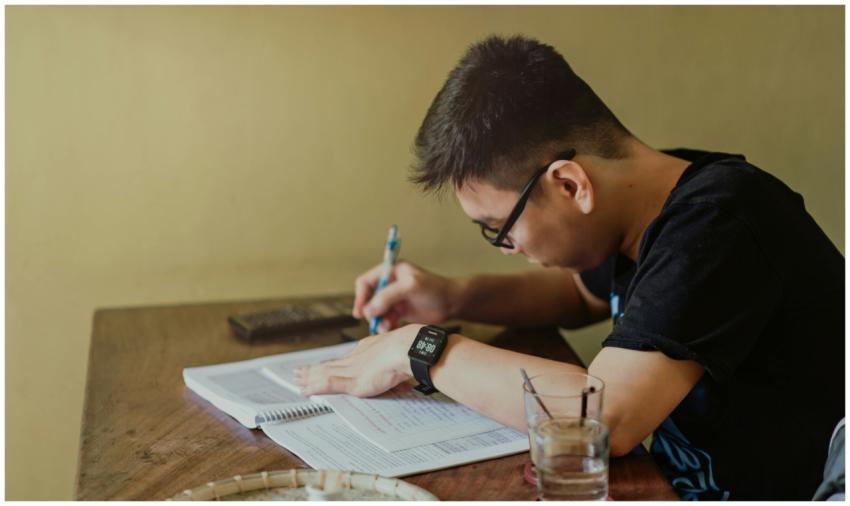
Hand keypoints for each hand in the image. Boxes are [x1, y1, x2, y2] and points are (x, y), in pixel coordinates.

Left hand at [293, 324, 419, 396]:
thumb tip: (402, 369)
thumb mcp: (400, 355)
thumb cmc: (411, 351)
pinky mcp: (352, 381)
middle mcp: (356, 357)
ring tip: (297, 379)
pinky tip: (305, 391)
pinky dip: (314, 388)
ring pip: (324, 373)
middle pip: (330, 364)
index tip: (323, 366)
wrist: (409, 349)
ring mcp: (352, 368)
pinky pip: (327, 384)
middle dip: (314, 369)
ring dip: (309, 378)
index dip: (332, 363)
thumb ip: (395, 363)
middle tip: (299, 372)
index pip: (344, 358)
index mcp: (367, 349)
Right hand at [353, 260, 460, 332]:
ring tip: (386, 327)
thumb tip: (369, 309)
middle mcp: (391, 284)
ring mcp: (395, 298)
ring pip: (377, 311)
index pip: (366, 282)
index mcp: (391, 271)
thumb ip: (388, 296)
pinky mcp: (400, 311)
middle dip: (370, 311)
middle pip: (369, 298)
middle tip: (373, 321)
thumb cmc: (435, 289)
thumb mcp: (410, 287)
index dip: (360, 296)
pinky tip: (390, 328)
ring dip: (378, 320)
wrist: (452, 303)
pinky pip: (386, 319)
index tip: (360, 311)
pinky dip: (385, 325)